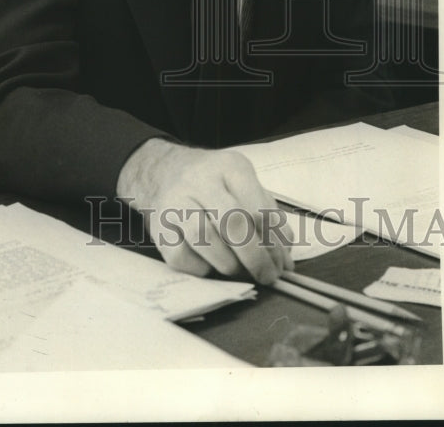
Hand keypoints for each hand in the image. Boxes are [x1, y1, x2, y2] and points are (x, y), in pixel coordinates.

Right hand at [116, 139, 293, 283]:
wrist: (165, 172)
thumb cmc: (215, 184)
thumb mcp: (246, 187)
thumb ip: (269, 218)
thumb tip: (285, 260)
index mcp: (230, 166)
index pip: (257, 208)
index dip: (273, 243)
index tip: (281, 265)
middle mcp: (200, 180)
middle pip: (232, 223)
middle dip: (255, 257)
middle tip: (267, 276)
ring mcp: (175, 202)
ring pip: (204, 238)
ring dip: (229, 264)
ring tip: (241, 271)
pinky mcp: (158, 226)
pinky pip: (182, 257)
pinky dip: (202, 268)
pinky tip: (212, 265)